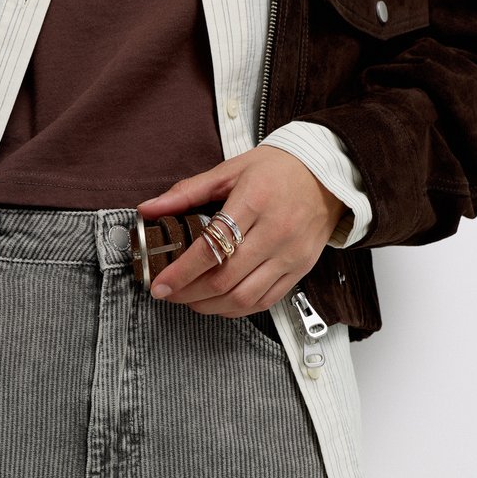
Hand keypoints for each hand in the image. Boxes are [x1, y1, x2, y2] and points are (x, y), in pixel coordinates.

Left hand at [137, 145, 345, 315]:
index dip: (181, 272)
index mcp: (255, 202)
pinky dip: (236, 308)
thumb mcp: (230, 170)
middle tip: (168, 293)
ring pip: (243, 297)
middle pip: (224, 279)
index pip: (211, 247)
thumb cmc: (278, 170)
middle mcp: (276, 232)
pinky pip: (264, 301)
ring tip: (189, 300)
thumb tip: (148, 209)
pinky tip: (218, 302)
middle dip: (188, 293)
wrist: (328, 175)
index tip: (160, 284)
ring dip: (210, 306)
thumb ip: (186, 192)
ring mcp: (290, 255)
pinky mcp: (300, 270)